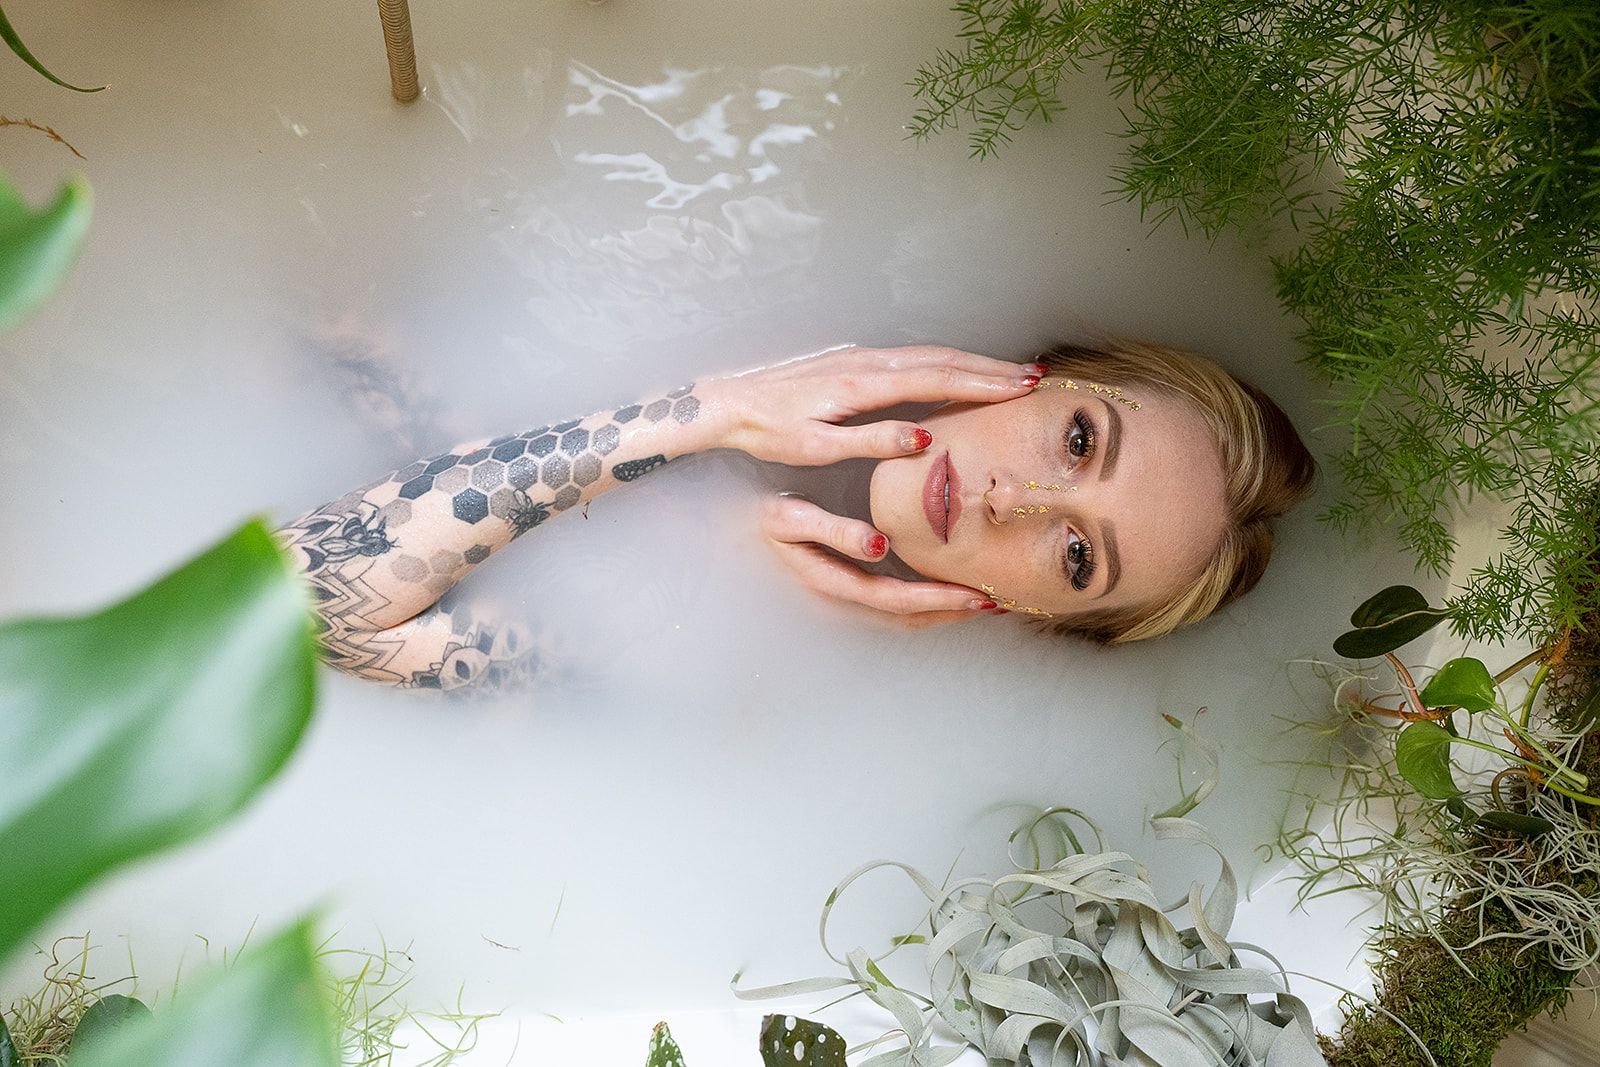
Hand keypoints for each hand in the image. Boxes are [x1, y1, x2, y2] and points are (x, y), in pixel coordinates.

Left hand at [706, 344, 1042, 464]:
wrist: (730, 403)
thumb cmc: (770, 432)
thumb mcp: (818, 448)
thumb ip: (873, 442)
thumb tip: (924, 439)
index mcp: (862, 385)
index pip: (936, 381)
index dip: (983, 385)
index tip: (1021, 388)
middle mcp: (867, 362)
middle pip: (942, 360)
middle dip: (990, 369)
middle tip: (1035, 377)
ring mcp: (861, 356)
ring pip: (929, 355)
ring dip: (972, 363)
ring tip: (1011, 374)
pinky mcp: (854, 361)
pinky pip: (912, 357)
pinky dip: (946, 363)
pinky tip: (960, 371)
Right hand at [760, 494, 1003, 629]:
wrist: (733, 526)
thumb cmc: (764, 514)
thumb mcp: (791, 518)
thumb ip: (834, 531)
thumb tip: (880, 547)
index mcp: (830, 583)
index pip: (896, 600)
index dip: (938, 602)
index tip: (977, 595)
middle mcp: (839, 600)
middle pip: (905, 618)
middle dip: (951, 613)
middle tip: (996, 602)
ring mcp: (843, 600)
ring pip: (901, 618)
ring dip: (943, 612)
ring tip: (984, 601)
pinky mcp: (847, 590)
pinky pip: (892, 605)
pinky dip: (926, 603)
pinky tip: (948, 591)